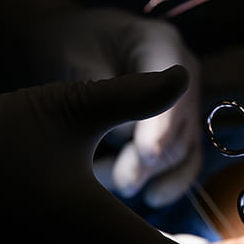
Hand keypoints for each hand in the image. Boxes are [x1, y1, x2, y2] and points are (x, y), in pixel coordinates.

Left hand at [0, 0, 202, 208]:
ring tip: (116, 186)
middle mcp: (183, 73)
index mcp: (159, 44)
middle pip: (180, 125)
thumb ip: (99, 94)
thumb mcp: (69, 60)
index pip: (170, 88)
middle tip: (122, 182)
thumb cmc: (61, 47)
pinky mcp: (176, 130)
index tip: (146, 155)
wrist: (61, 50)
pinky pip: (182, 162)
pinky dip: (169, 183)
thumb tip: (128, 136)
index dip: (160, 124)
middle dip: (152, 159)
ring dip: (151, 174)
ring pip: (183, 149)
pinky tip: (152, 198)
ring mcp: (183, 102)